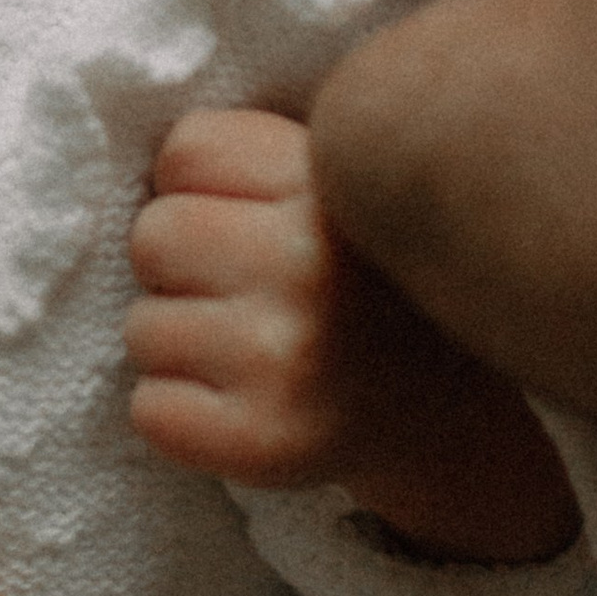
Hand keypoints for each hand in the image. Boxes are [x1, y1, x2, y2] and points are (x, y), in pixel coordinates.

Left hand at [126, 107, 581, 561]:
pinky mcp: (262, 442)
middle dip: (182, 266)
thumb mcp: (343, 189)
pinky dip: (178, 413)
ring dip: (181, 344)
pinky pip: (149, 411)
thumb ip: (262, 157)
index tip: (246, 221)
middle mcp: (308, 267)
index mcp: (328, 186)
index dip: (201, 189)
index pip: (185, 152)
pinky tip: (241, 405)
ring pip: (141, 328)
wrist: (455, 423)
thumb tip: (147, 171)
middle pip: (151, 235)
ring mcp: (283, 359)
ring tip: (250, 352)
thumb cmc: (369, 291)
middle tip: (243, 294)